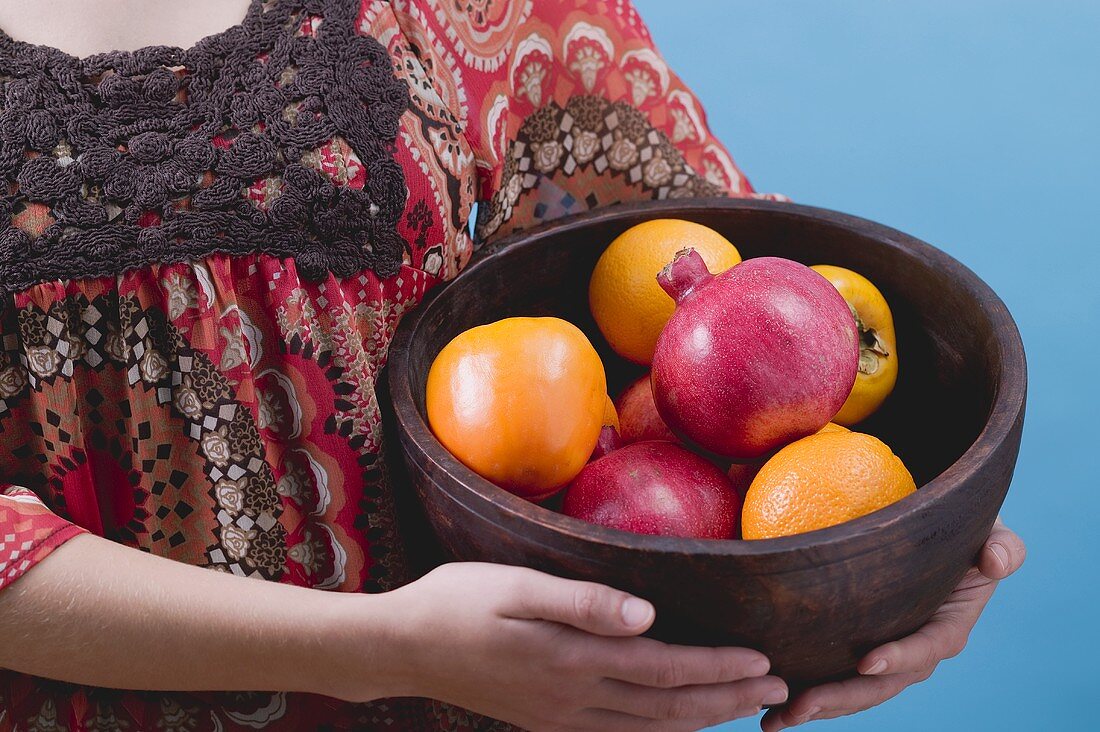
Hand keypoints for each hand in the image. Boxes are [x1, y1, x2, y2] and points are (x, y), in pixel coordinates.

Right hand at [381, 562, 788, 730]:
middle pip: (667, 708)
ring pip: (648, 727)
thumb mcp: (516, 586)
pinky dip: (658, 730)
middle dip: (726, 700)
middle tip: (778, 692)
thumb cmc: (458, 602)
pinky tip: (673, 722)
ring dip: (701, 718)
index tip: (764, 661)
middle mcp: (574, 697)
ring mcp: (560, 716)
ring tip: (742, 707)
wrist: (403, 648)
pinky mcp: (546, 720)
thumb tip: (648, 614)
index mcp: (573, 659)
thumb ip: (584, 602)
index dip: (718, 668)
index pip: (665, 669)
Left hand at [761, 518, 1025, 729]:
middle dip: (840, 698)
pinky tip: (762, 703)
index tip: (867, 662)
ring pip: (850, 690)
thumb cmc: (957, 524)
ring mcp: (882, 652)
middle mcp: (914, 648)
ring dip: (813, 707)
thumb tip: (997, 560)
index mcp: (947, 625)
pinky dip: (800, 689)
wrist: (925, 527)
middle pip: (879, 684)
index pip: (928, 648)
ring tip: (774, 719)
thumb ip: (1000, 545)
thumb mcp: (990, 530)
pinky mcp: (851, 648)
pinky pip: (828, 673)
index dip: (901, 658)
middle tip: (798, 706)